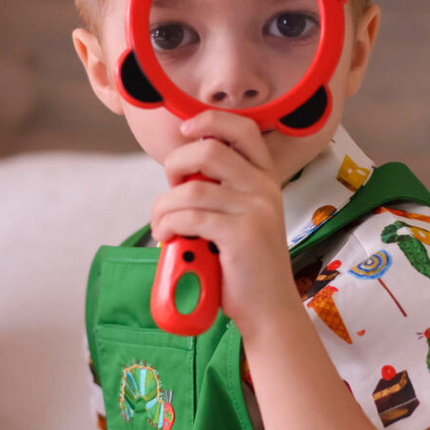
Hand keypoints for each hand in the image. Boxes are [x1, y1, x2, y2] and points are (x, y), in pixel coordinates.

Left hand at [150, 112, 301, 337]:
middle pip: (209, 149)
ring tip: (161, 225)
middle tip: (170, 190)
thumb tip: (181, 171)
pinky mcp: (241, 235)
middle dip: (176, 164)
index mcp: (266, 178)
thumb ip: (222, 192)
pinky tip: (167, 237)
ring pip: (191, 188)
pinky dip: (168, 225)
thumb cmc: (246, 265)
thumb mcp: (242, 218)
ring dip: (163, 206)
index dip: (210, 121)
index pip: (243, 129)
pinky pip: (189, 216)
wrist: (268, 308)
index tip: (186, 132)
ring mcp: (255, 210)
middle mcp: (264, 188)